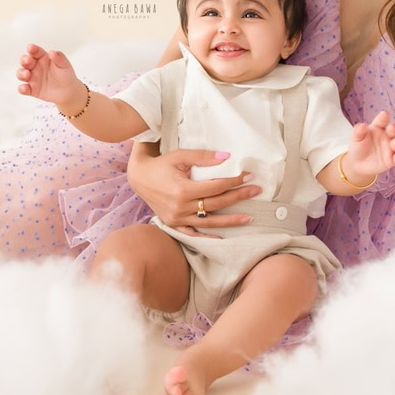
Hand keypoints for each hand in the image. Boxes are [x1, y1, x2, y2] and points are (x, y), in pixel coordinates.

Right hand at [16, 43, 82, 109]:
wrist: (68, 91)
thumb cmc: (65, 74)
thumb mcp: (64, 65)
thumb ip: (59, 58)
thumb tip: (52, 52)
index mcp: (42, 58)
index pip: (35, 52)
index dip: (32, 49)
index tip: (31, 48)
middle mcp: (35, 67)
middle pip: (25, 61)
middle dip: (24, 60)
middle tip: (28, 60)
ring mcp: (32, 78)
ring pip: (21, 74)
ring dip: (21, 73)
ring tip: (27, 74)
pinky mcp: (31, 89)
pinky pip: (23, 89)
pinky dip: (22, 89)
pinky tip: (25, 88)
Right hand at [126, 143, 261, 237]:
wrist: (139, 177)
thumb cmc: (161, 164)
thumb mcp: (180, 156)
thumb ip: (203, 157)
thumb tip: (227, 157)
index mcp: (183, 190)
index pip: (216, 187)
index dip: (234, 181)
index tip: (249, 176)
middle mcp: (180, 207)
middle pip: (216, 204)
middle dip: (238, 197)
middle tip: (256, 191)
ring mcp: (177, 218)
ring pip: (209, 222)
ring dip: (230, 221)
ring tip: (249, 218)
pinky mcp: (173, 224)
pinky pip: (192, 233)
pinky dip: (207, 237)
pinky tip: (222, 238)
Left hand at [342, 110, 394, 181]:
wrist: (357, 164)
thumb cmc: (358, 146)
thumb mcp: (356, 138)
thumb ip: (358, 131)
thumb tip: (362, 125)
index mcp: (378, 127)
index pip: (382, 120)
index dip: (384, 117)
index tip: (384, 114)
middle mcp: (387, 135)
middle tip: (391, 128)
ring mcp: (391, 147)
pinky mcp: (393, 159)